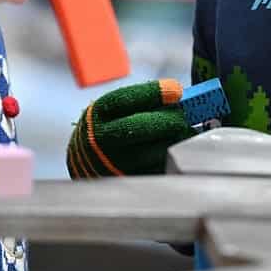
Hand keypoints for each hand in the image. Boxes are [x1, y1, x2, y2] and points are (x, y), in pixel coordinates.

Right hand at [66, 79, 193, 177]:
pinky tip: (176, 146)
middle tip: (185, 114)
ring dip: (176, 138)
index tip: (176, 90)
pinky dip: (173, 155)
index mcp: (99, 115)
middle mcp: (104, 139)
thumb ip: (141, 101)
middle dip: (170, 118)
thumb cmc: (107, 127)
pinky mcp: (131, 180)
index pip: (124, 100)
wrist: (85, 161)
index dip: (153, 93)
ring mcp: (116, 163)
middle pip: (142, 127)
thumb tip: (178, 95)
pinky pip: (160, 166)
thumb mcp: (113, 109)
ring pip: (155, 150)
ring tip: (182, 130)